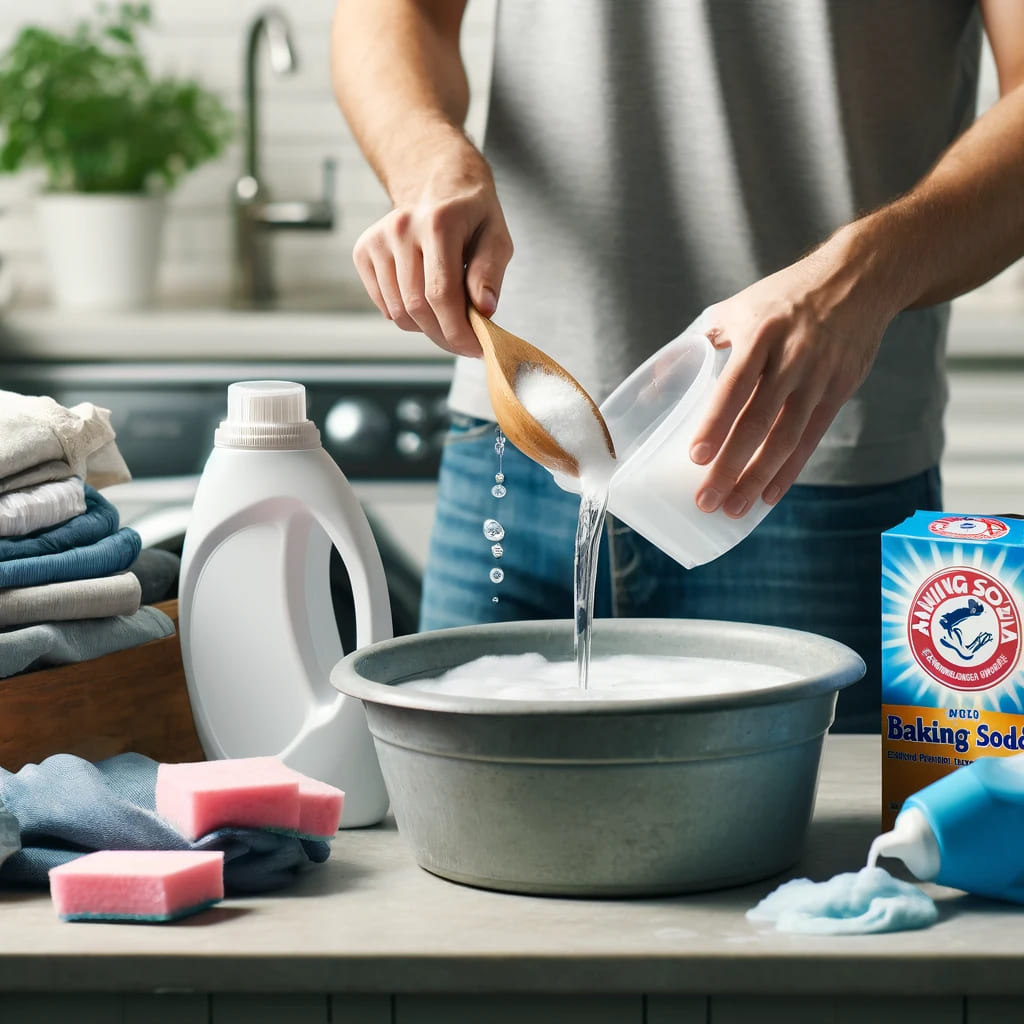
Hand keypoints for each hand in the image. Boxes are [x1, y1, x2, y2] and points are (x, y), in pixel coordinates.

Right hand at [353, 131, 512, 356]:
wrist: (436, 183)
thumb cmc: (472, 215)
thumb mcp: (496, 236)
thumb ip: (491, 273)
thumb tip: (484, 310)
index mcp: (439, 223)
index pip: (441, 295)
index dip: (458, 331)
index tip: (476, 349)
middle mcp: (402, 228)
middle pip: (417, 307)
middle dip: (444, 335)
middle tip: (464, 342)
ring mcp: (378, 239)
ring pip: (398, 312)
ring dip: (426, 328)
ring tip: (447, 316)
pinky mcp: (364, 250)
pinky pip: (385, 306)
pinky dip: (406, 316)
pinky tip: (424, 299)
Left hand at [689, 239, 892, 516]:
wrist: (858, 279)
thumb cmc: (784, 298)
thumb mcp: (738, 307)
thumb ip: (701, 343)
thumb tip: (657, 381)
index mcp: (759, 333)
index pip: (734, 386)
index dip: (716, 423)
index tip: (696, 456)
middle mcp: (792, 357)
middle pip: (759, 421)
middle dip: (731, 466)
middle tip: (706, 499)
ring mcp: (819, 376)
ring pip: (786, 438)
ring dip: (758, 479)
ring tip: (733, 509)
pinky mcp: (839, 391)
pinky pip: (811, 439)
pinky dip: (789, 471)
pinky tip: (768, 495)